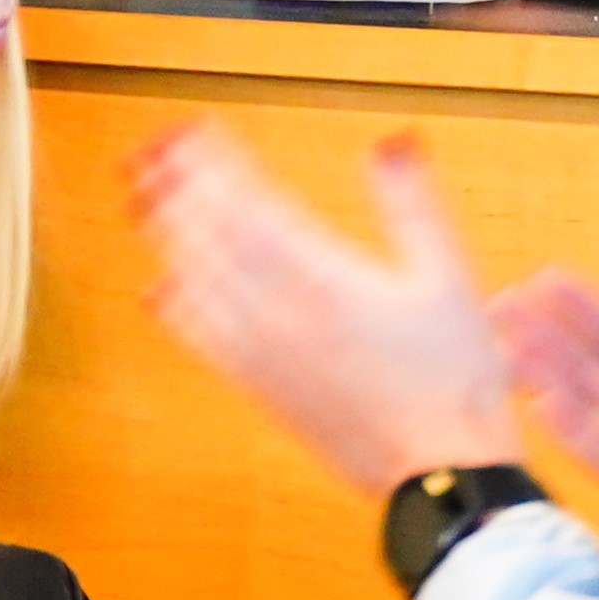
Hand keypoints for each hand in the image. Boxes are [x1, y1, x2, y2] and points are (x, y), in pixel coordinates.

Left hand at [131, 125, 526, 493]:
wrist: (438, 468)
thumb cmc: (453, 378)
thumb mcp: (449, 275)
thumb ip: (413, 205)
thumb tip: (392, 146)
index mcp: (325, 281)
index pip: (252, 208)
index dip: (216, 166)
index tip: (194, 131)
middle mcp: (281, 316)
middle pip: (211, 240)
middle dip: (176, 191)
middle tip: (150, 153)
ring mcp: (265, 355)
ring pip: (197, 285)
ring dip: (166, 238)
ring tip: (145, 202)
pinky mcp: (261, 388)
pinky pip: (202, 340)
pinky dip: (176, 308)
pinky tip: (163, 291)